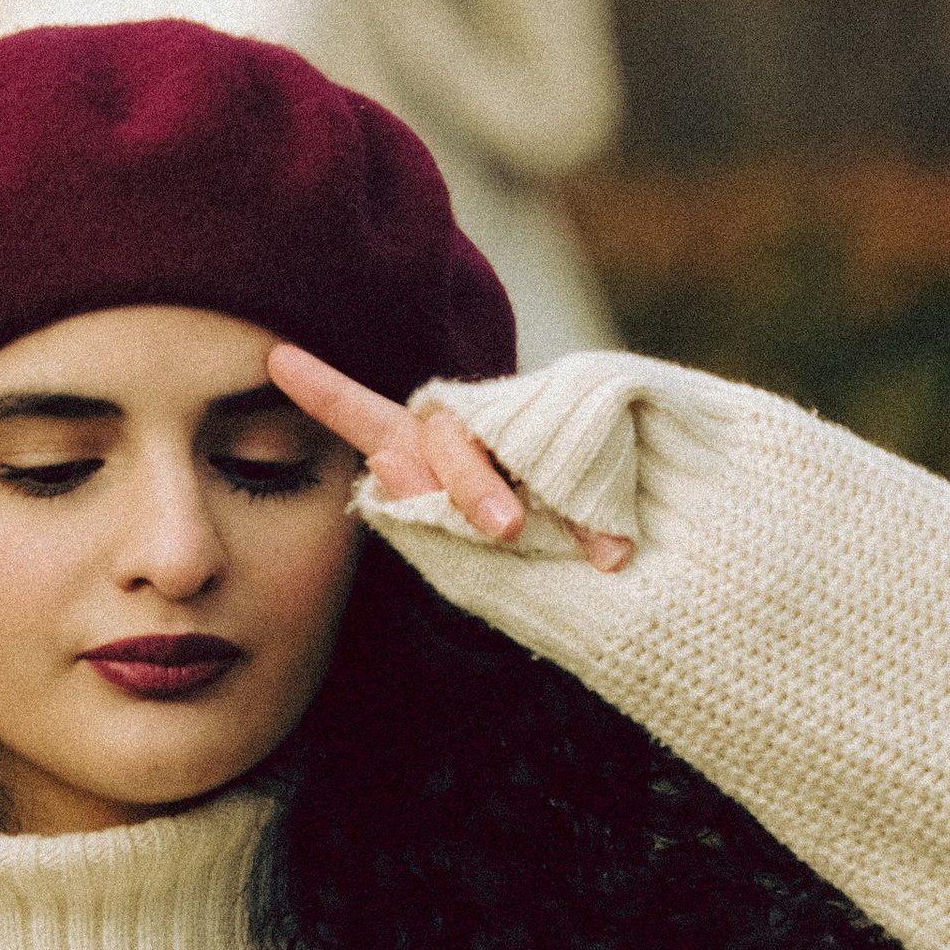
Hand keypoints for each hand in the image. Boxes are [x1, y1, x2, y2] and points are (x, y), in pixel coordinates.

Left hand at [265, 341, 634, 571]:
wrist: (675, 590)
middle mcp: (487, 441)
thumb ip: (436, 514)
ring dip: (518, 488)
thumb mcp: (495, 571)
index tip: (275, 358)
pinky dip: (590, 501)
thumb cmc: (573, 590)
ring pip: (500, 436)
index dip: (332, 394)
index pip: (381, 424)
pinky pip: (572, 444)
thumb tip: (383, 453)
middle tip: (505, 529)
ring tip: (548, 540)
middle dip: (467, 482)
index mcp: (450, 473)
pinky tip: (609, 546)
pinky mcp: (598, 414)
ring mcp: (536, 427)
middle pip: (445, 435)